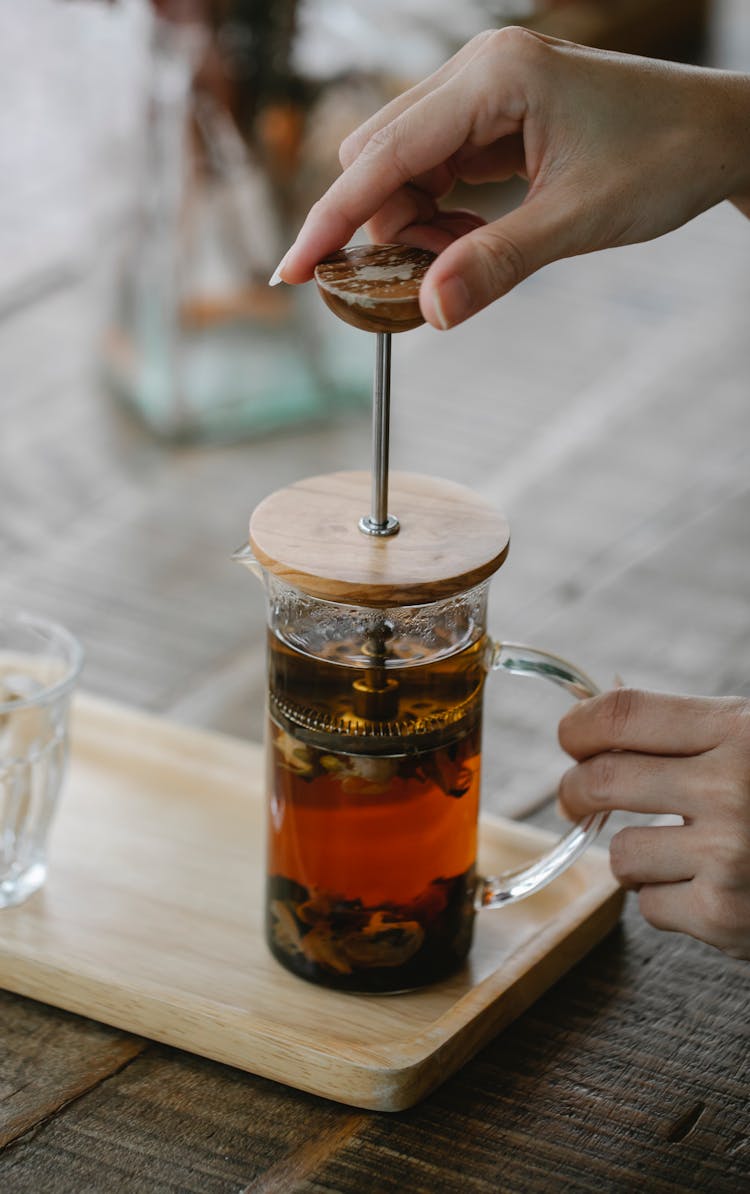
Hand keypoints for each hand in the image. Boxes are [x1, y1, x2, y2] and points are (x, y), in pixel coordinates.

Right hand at [276, 29, 749, 327]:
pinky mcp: (496, 118)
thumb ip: (497, 263)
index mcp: (493, 77)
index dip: (331, 219)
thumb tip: (428, 313)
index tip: (292, 271)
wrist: (724, 136)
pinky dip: (436, 216)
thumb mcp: (578, 220)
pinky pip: (437, 170)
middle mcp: (478, 73)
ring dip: (410, 226)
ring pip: (403, 166)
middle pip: (379, 154)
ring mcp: (485, 93)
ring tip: (451, 264)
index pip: (381, 154)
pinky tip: (463, 242)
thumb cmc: (668, 157)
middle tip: (398, 288)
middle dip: (376, 227)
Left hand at [558, 688, 749, 959]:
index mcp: (741, 731)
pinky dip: (665, 898)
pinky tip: (706, 885)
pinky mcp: (725, 917)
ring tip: (674, 849)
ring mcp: (729, 856)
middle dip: (574, 789)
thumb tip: (595, 712)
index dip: (579, 725)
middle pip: (601, 779)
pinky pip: (648, 905)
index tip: (570, 738)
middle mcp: (733, 789)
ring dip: (633, 854)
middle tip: (575, 796)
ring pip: (620, 852)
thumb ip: (685, 728)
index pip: (623, 715)